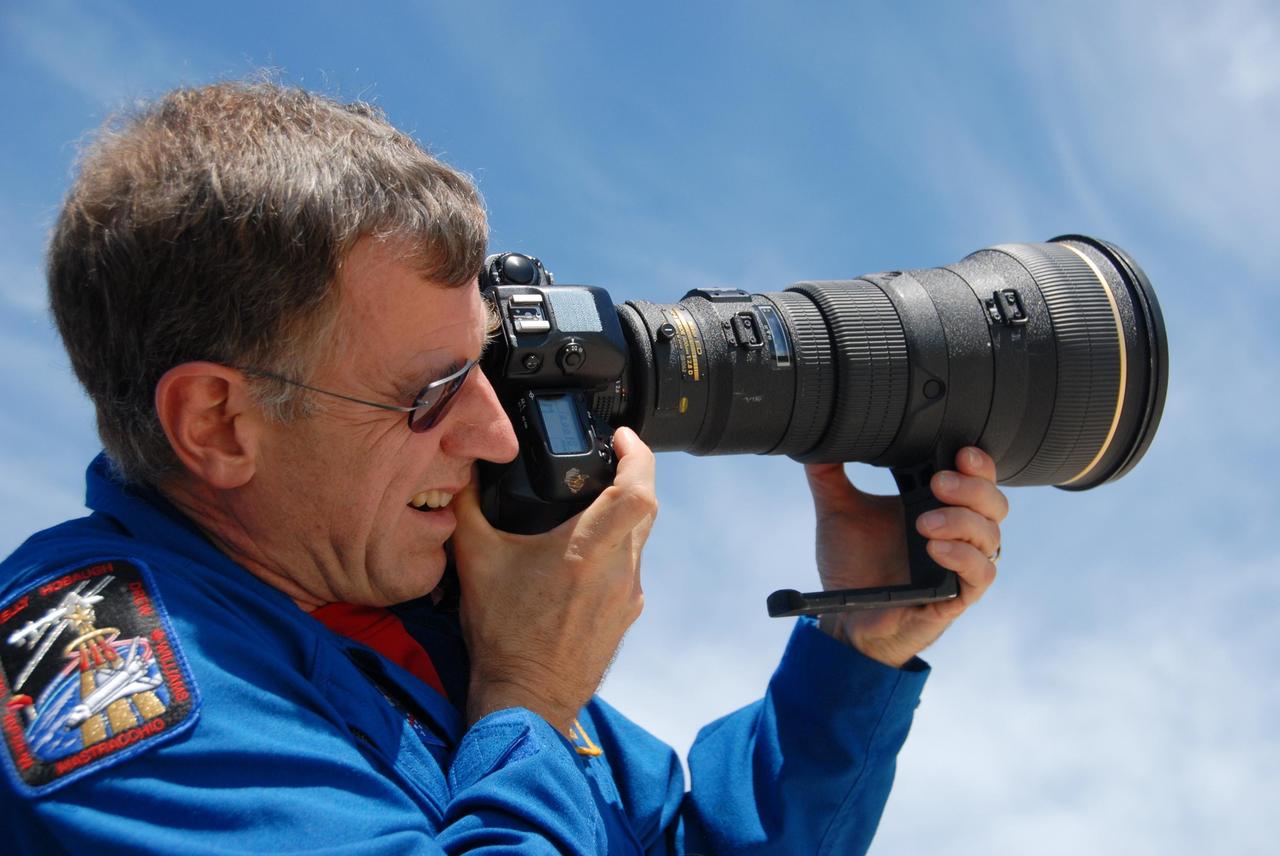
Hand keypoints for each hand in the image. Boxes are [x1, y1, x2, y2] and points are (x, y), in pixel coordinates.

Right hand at [450, 428, 656, 733]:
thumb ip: (467, 509)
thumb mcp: (474, 563)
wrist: (527, 700)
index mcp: (587, 551)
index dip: (637, 454)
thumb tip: (458, 472)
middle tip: (607, 462)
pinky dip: (613, 552)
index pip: (638, 489)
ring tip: (586, 510)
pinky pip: (630, 569)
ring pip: (638, 539)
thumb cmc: (503, 638)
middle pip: (645, 508)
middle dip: (630, 478)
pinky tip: (580, 560)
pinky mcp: (626, 615)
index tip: (622, 438)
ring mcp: (628, 595)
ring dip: (619, 518)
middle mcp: (618, 570)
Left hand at [805, 447, 1006, 667]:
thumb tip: (818, 436)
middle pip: (993, 501)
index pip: (975, 476)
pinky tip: (936, 549)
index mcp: (937, 505)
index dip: (977, 462)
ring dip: (962, 522)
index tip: (959, 451)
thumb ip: (829, 474)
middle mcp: (957, 532)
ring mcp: (960, 564)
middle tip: (937, 483)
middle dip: (972, 487)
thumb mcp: (837, 512)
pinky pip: (980, 574)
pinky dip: (963, 558)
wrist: (844, 617)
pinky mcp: (957, 596)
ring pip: (990, 535)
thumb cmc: (852, 565)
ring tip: (924, 523)